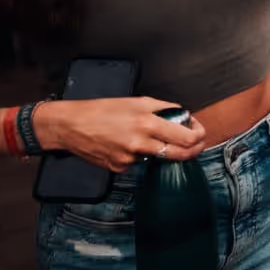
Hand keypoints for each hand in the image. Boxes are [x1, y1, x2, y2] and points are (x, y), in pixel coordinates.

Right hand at [36, 97, 208, 170]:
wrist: (70, 125)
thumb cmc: (101, 110)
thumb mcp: (137, 101)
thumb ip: (164, 108)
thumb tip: (183, 115)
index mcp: (147, 124)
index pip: (186, 138)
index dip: (198, 136)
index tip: (199, 131)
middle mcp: (140, 144)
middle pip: (180, 155)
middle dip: (193, 149)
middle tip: (195, 142)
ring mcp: (130, 159)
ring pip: (157, 157)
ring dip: (159, 148)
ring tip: (142, 134)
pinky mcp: (119, 168)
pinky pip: (139, 162)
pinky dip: (139, 153)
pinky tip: (124, 143)